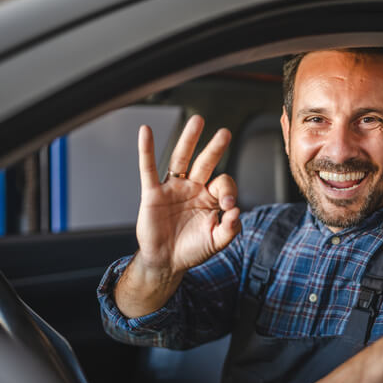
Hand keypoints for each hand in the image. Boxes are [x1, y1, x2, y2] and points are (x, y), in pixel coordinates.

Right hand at [135, 115, 239, 273]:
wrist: (166, 262)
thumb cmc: (192, 249)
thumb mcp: (217, 242)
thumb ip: (231, 229)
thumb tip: (237, 211)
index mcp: (210, 198)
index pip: (223, 183)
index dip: (228, 191)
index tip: (228, 206)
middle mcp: (193, 188)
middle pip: (205, 162)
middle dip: (215, 148)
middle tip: (225, 133)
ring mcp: (173, 188)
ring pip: (181, 159)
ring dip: (188, 140)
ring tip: (197, 120)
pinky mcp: (152, 194)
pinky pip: (148, 169)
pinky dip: (146, 150)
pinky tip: (145, 131)